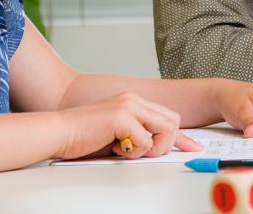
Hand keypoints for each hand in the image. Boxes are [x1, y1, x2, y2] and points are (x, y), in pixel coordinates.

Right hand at [56, 92, 202, 159]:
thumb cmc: (84, 136)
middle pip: (173, 122)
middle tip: (142, 152)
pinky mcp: (121, 117)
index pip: (167, 116)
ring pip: (165, 130)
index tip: (193, 147)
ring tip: (128, 150)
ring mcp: (128, 106)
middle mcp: (133, 99)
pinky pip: (145, 141)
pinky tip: (116, 148)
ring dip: (151, 148)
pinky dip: (134, 152)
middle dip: (164, 144)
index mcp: (133, 101)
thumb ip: (139, 136)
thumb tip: (158, 148)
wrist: (59, 132)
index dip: (181, 136)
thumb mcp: (118, 135)